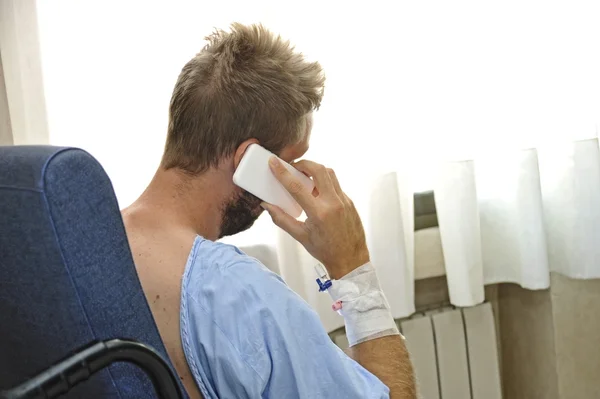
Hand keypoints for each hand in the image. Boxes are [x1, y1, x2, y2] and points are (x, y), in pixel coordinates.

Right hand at [262, 157, 369, 278]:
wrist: (350, 260)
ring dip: (315, 170)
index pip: (297, 187)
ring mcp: (344, 201)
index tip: (274, 162)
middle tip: (294, 167)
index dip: (283, 172)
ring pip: (330, 173)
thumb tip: (267, 205)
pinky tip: (316, 192)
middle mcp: (333, 203)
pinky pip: (335, 185)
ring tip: (305, 177)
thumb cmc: (325, 251)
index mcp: (319, 213)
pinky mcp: (349, 201)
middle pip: (318, 170)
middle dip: (304, 163)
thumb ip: (281, 219)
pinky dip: (324, 183)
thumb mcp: (300, 236)